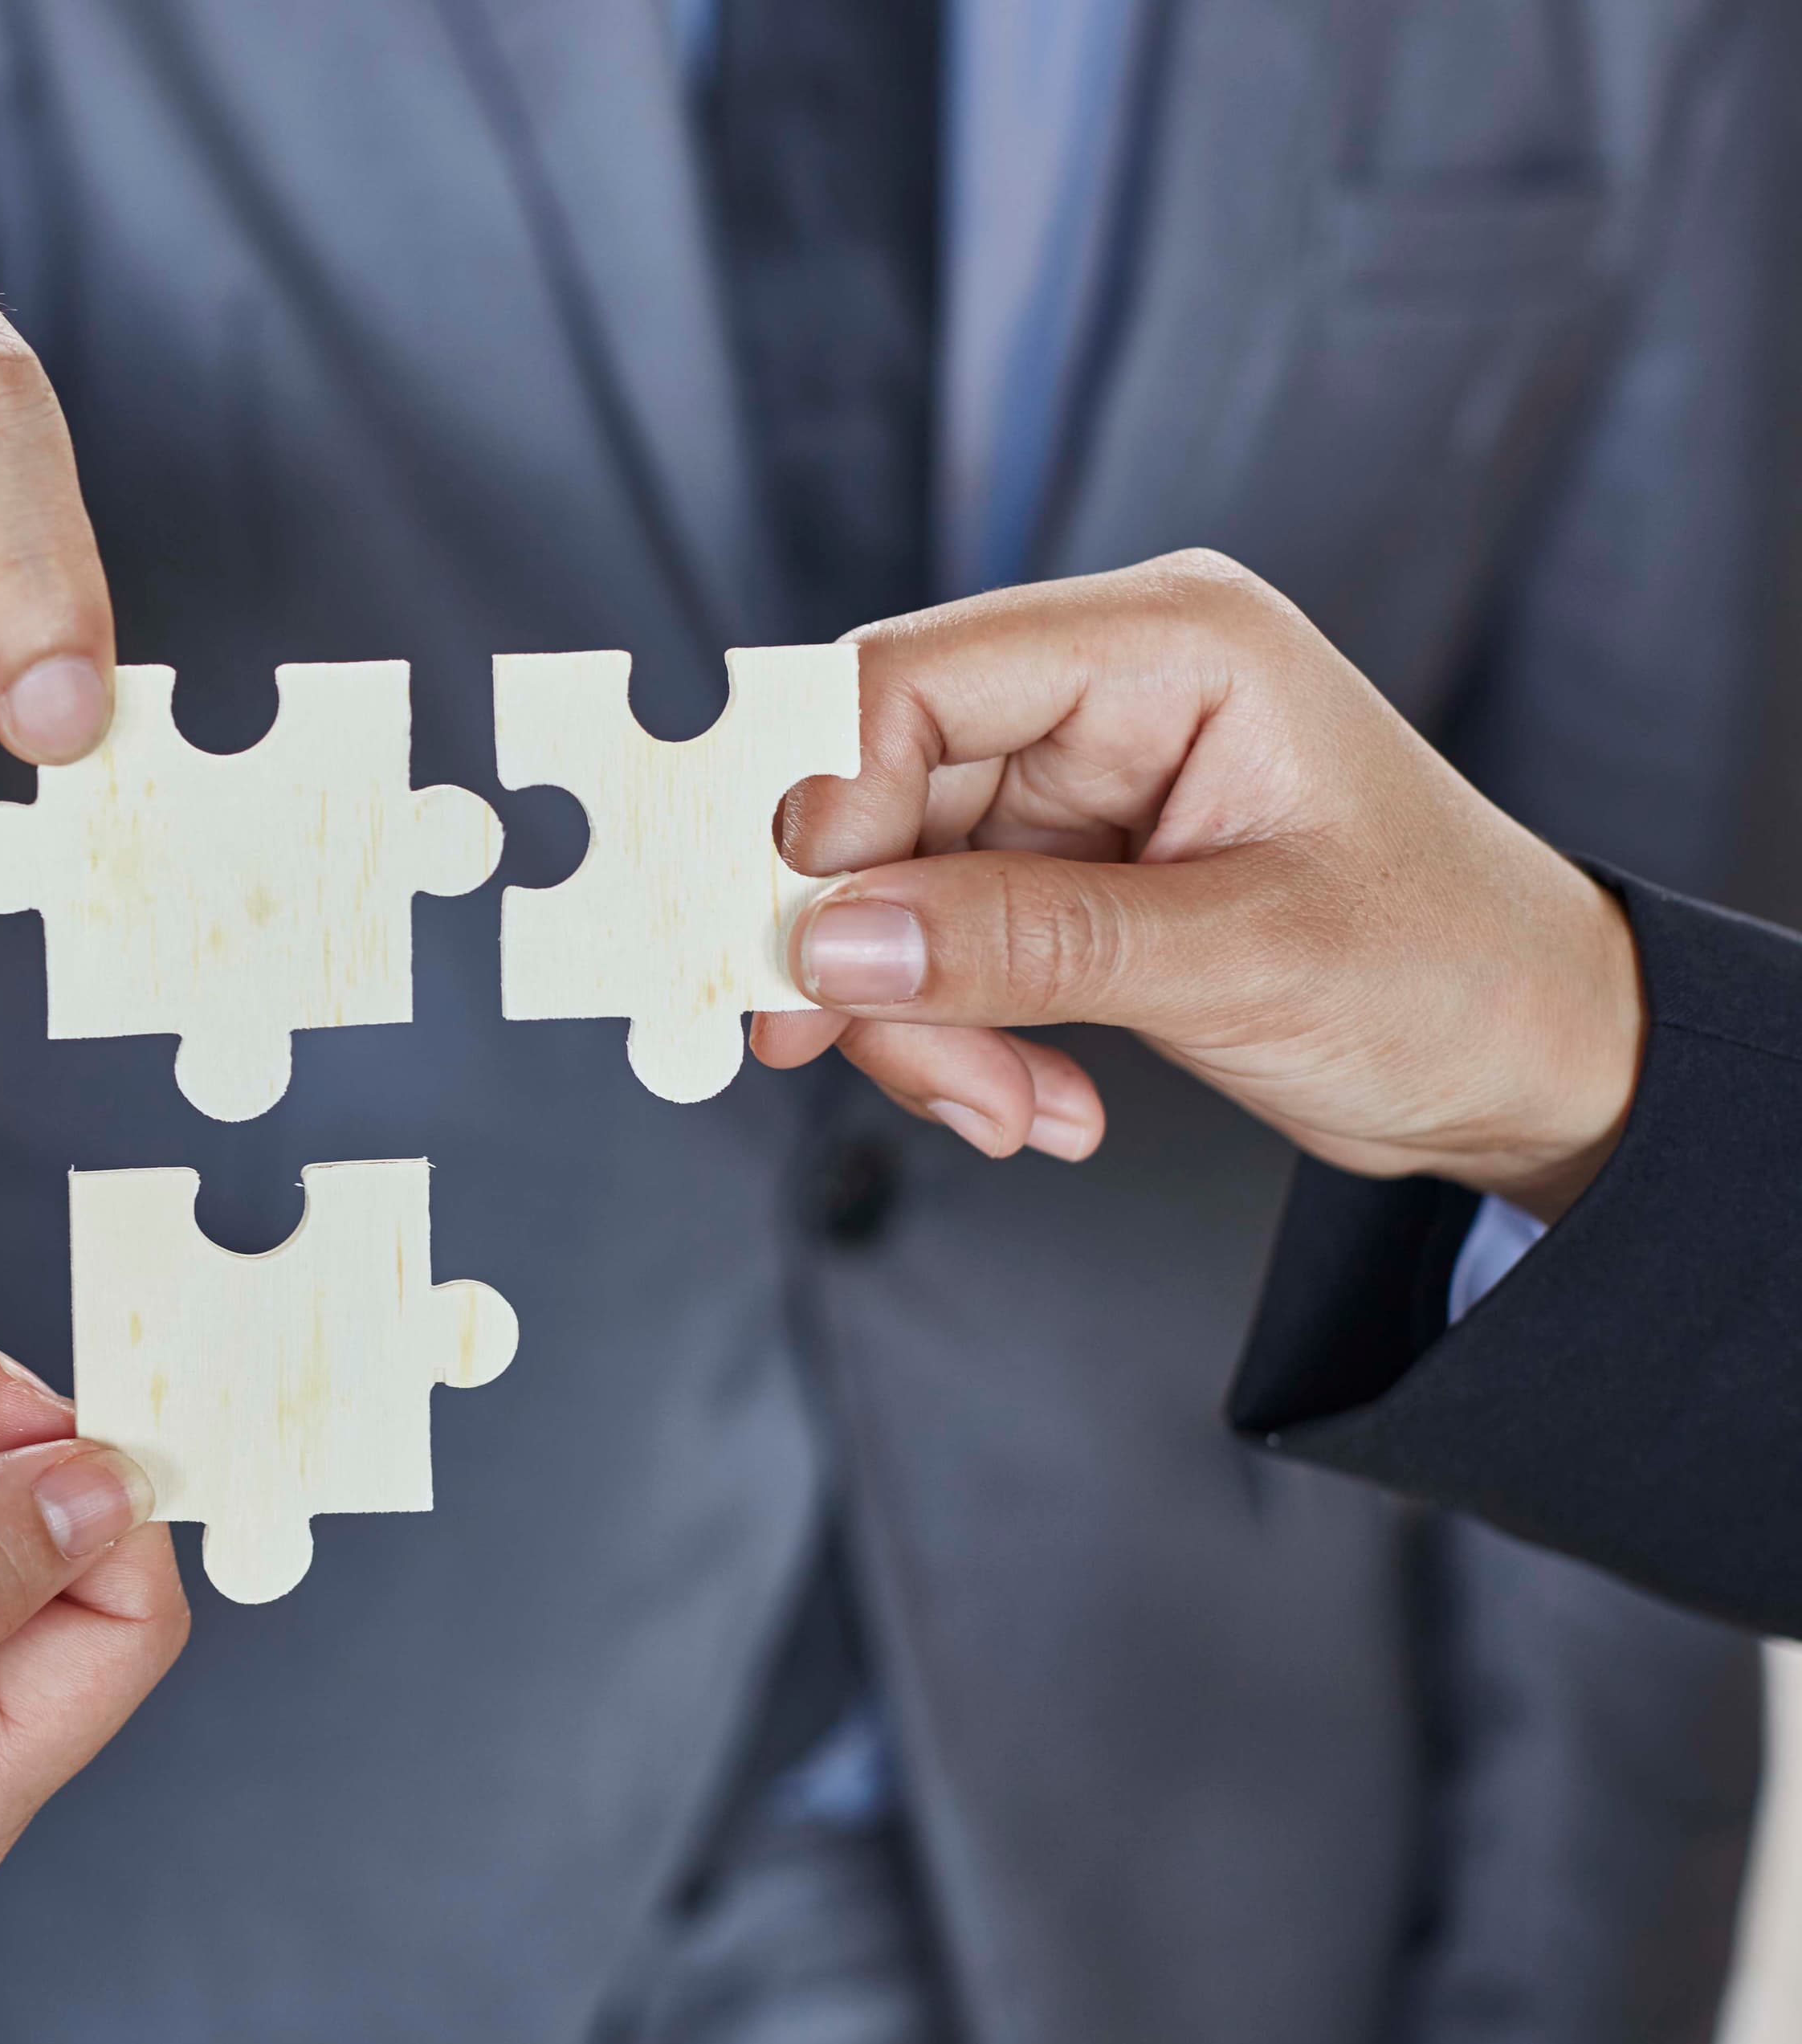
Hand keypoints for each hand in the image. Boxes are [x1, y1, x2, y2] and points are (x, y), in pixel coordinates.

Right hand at [752, 551, 1644, 1220]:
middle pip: (874, 793)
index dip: (821, 808)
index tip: (795, 945)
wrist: (1535, 1060)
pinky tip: (1034, 1102)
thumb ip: (1026, 946)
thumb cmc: (1453, 972)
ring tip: (1005, 1111)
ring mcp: (1074, 784)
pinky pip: (934, 947)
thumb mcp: (1243, 961)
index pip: (909, 681)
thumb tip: (833, 947)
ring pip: (887, 889)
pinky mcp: (1059, 872)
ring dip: (915, 1020)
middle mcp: (1103, 692)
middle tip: (840, 1055)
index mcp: (1169, 645)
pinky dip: (954, 1039)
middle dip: (861, 947)